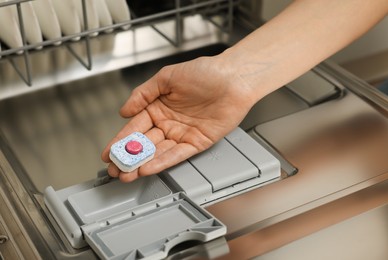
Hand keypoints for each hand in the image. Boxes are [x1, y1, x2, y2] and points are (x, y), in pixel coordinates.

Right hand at [101, 54, 256, 181]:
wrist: (233, 78)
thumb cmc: (204, 72)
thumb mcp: (167, 78)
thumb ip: (143, 94)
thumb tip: (124, 111)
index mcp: (158, 107)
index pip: (135, 128)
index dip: (120, 141)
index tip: (108, 153)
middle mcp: (169, 123)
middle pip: (144, 144)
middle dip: (128, 158)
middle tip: (115, 169)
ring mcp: (182, 134)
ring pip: (158, 152)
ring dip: (142, 164)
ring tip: (126, 174)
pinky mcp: (197, 142)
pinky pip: (178, 154)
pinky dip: (163, 162)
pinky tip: (148, 168)